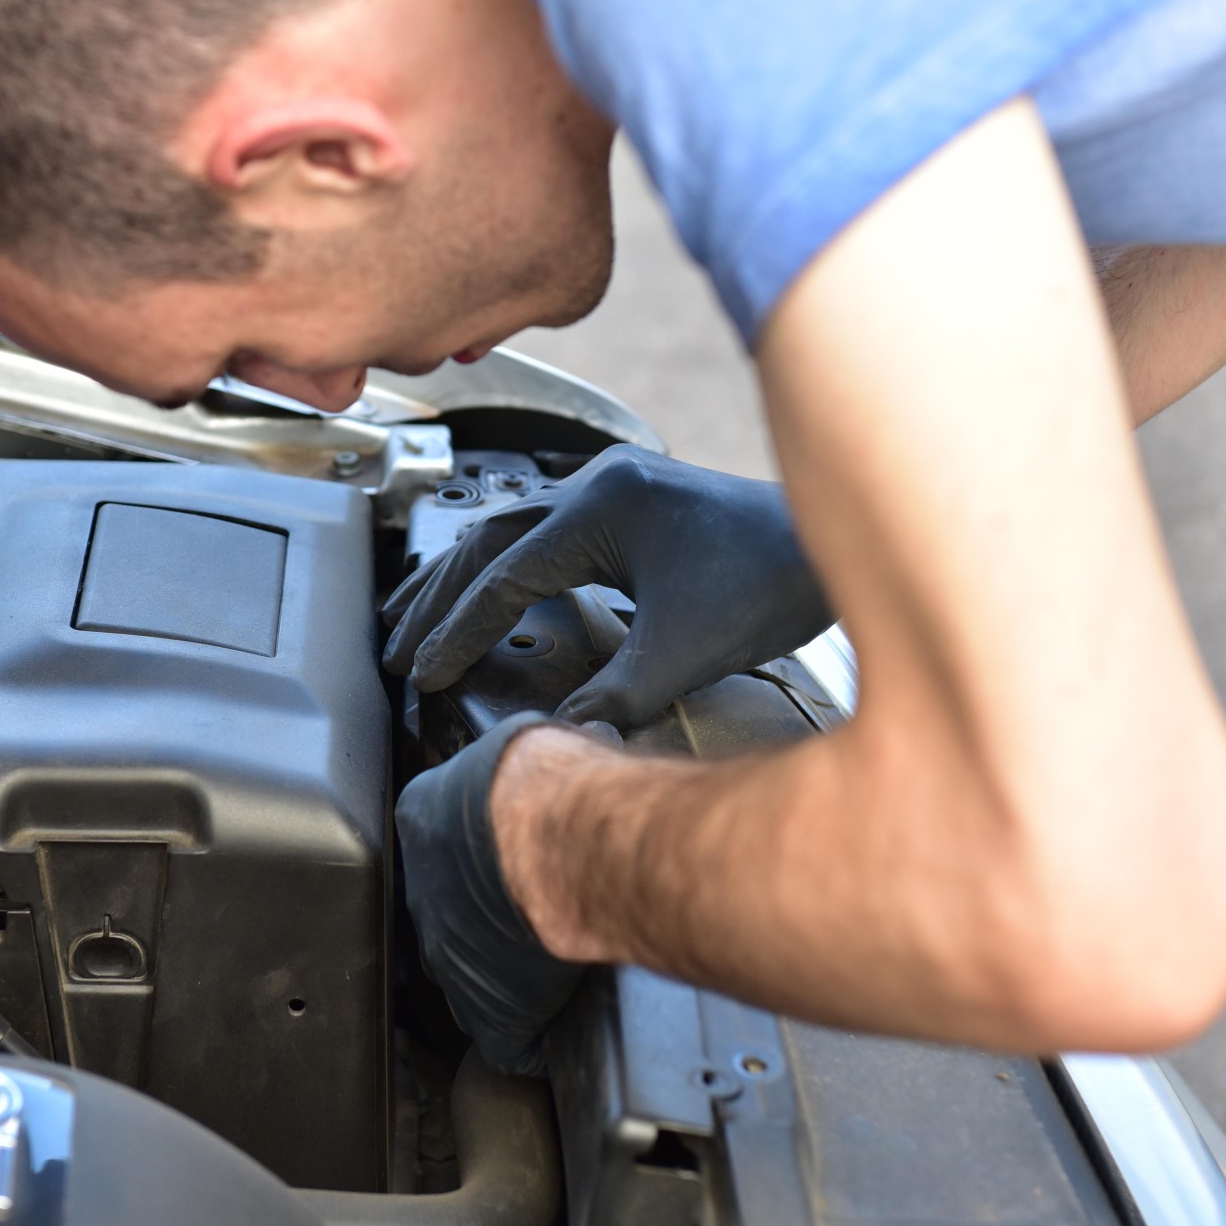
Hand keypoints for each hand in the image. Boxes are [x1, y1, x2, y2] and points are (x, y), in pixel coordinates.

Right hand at [383, 445, 833, 727]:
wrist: (831, 549)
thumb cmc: (770, 585)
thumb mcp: (683, 654)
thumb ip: (613, 697)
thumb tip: (557, 737)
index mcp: (600, 510)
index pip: (502, 577)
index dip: (458, 631)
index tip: (425, 674)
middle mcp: (599, 487)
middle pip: (486, 538)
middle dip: (437, 597)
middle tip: (395, 646)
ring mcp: (615, 489)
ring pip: (509, 525)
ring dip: (461, 573)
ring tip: (415, 614)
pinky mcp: (632, 502)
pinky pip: (543, 527)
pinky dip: (504, 561)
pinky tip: (490, 587)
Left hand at [396, 712, 587, 1075]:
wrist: (571, 842)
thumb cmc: (552, 786)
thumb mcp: (529, 747)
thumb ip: (522, 765)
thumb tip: (556, 754)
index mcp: (423, 819)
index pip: (438, 840)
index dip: (478, 848)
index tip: (508, 851)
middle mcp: (422, 892)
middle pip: (447, 911)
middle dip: (484, 911)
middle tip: (532, 908)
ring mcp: (447, 955)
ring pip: (469, 971)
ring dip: (502, 970)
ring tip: (546, 966)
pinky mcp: (488, 1010)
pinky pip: (504, 1033)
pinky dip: (526, 1032)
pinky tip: (550, 1029)